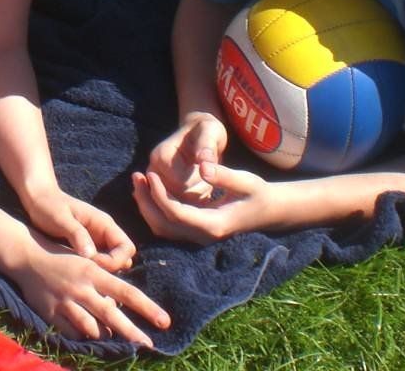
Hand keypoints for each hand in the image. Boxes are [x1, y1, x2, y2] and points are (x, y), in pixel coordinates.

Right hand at [13, 234, 170, 347]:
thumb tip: (120, 308)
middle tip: (149, 345)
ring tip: (113, 339)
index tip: (164, 321)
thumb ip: (104, 285)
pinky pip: (73, 334)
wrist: (28, 256)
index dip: (147, 308)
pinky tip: (88, 336)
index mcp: (94, 272)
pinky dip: (83, 337)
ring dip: (105, 335)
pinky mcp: (52, 314)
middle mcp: (82, 288)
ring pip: (93, 329)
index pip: (127, 292)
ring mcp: (66, 302)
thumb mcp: (88, 265)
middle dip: (133, 333)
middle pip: (112, 315)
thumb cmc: (64, 259)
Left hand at [21, 188, 135, 270]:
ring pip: (112, 264)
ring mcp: (97, 242)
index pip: (126, 248)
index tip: (91, 262)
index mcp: (104, 224)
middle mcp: (105, 233)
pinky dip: (92, 271)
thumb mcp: (61, 219)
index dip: (114, 261)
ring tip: (80, 273)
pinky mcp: (87, 249)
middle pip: (123, 258)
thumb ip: (77, 234)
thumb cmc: (49, 205)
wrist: (37, 200)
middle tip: (86, 271)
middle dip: (110, 269)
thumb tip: (91, 255)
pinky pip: (98, 264)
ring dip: (101, 271)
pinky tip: (75, 273)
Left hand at [131, 160, 287, 242]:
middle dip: (146, 202)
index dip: (159, 195)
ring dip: (147, 206)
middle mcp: (202, 236)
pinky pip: (168, 225)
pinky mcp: (195, 231)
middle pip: (163, 225)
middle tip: (136, 177)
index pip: (176, 213)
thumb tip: (204, 168)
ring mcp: (197, 237)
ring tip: (139, 181)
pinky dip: (155, 209)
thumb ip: (224, 175)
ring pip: (162, 228)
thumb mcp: (245, 180)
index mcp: (213, 225)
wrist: (268, 210)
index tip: (150, 174)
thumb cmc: (257, 192)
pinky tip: (151, 189)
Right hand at [147, 111, 227, 201]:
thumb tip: (203, 162)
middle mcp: (153, 171)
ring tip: (204, 178)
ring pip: (179, 206)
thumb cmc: (207, 131)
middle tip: (208, 172)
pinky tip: (203, 188)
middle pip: (179, 198)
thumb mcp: (211, 132)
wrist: (199, 133)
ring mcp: (156, 184)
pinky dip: (195, 203)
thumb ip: (207, 146)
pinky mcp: (163, 192)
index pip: (181, 184)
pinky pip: (179, 210)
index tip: (210, 167)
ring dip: (198, 197)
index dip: (201, 181)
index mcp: (160, 156)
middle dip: (199, 189)